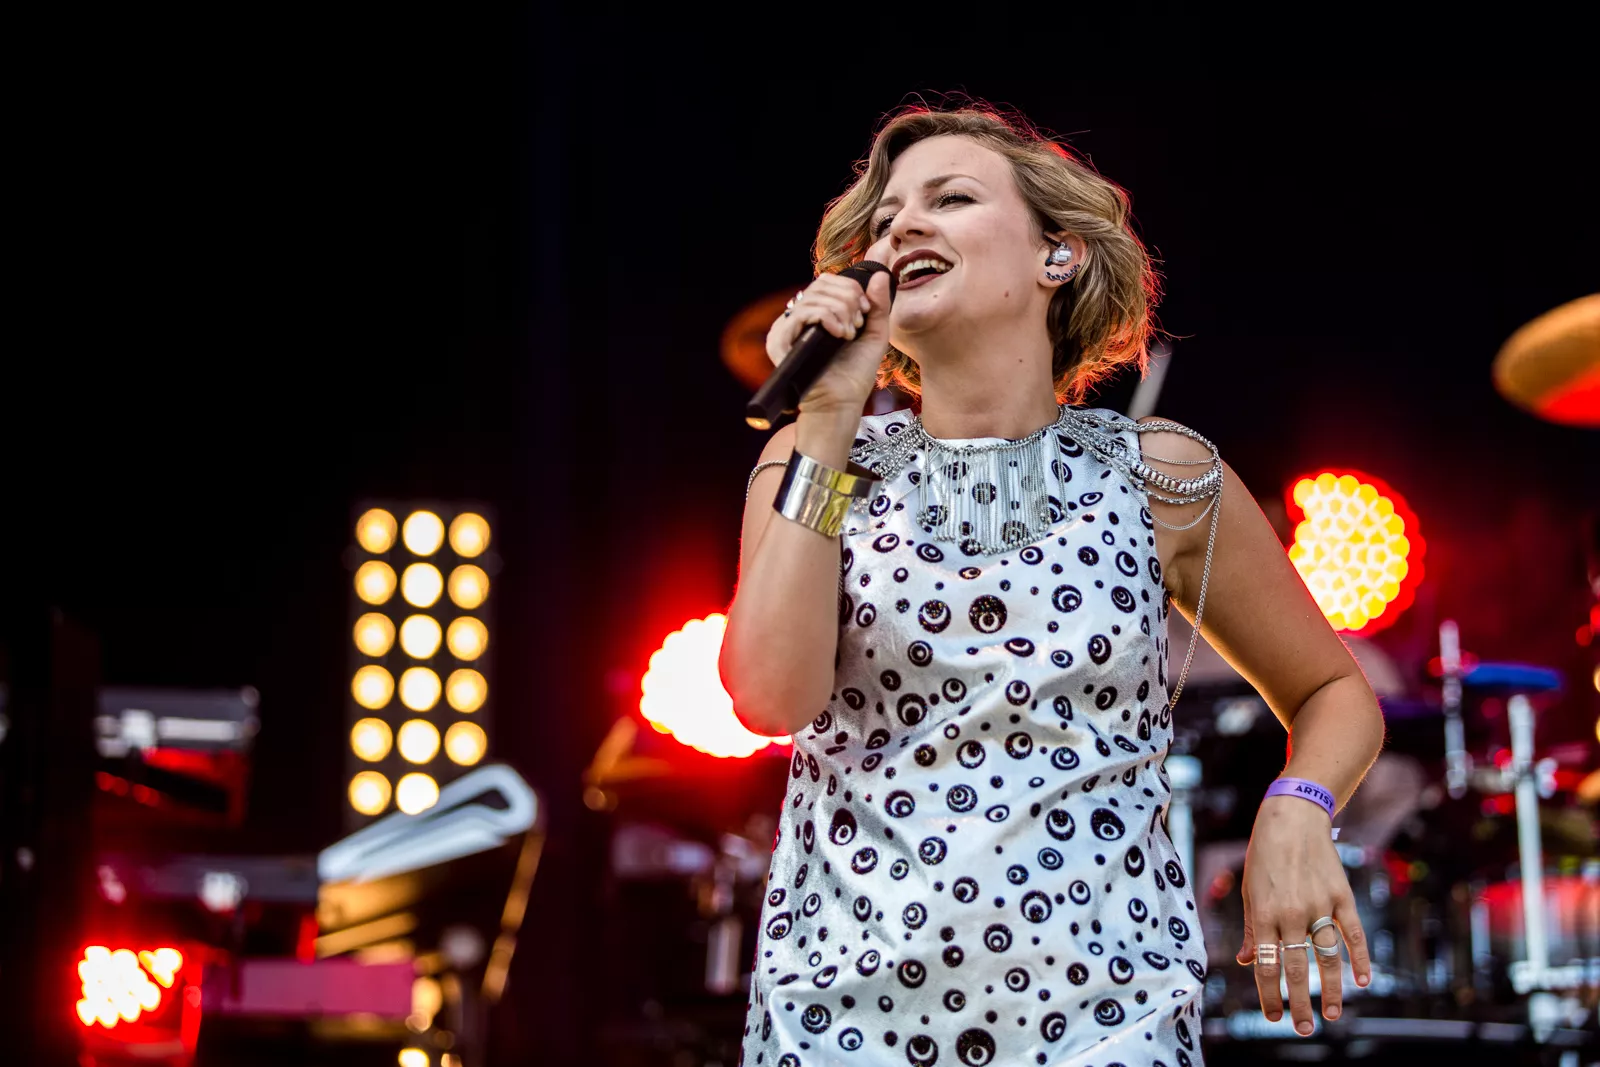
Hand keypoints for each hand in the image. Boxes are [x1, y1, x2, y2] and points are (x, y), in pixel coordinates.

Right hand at [765, 269, 893, 415]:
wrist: (842, 403)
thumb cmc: (855, 374)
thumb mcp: (874, 334)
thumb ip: (878, 305)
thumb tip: (879, 275)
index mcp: (815, 315)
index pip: (827, 282)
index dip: (850, 289)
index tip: (866, 311)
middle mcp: (797, 319)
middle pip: (820, 284)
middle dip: (847, 299)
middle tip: (858, 323)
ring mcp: (785, 330)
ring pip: (812, 296)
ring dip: (840, 310)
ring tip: (849, 334)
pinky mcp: (779, 342)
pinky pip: (801, 313)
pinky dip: (825, 317)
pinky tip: (839, 334)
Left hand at [1236, 797, 1370, 1034]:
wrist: (1291, 817)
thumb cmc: (1264, 856)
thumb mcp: (1250, 891)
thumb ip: (1254, 929)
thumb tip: (1246, 961)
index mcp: (1265, 913)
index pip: (1267, 964)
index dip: (1270, 994)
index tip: (1273, 1016)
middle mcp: (1292, 913)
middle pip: (1298, 967)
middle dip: (1299, 1002)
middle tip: (1304, 1028)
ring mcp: (1320, 904)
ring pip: (1328, 957)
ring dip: (1332, 989)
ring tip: (1333, 1015)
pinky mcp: (1342, 896)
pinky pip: (1353, 933)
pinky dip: (1360, 957)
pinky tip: (1362, 981)